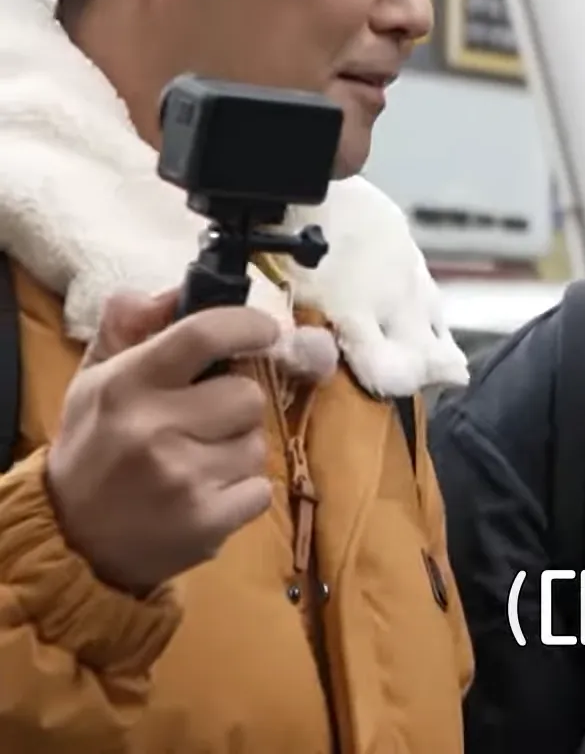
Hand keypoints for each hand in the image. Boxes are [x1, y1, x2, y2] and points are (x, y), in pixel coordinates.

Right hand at [46, 288, 278, 597]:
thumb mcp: (95, 380)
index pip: (203, 334)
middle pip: (248, 395)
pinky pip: (260, 488)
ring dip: (237, 450)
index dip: (247, 325)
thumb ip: (130, 328)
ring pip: (257, 443)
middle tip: (205, 420)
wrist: (72, 540)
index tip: (264, 330)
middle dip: (236, 405)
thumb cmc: (94, 448)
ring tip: (196, 462)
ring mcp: (183, 478)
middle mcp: (155, 429)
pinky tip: (204, 495)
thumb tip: (175, 290)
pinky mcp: (206, 522)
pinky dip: (241, 493)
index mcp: (127, 385)